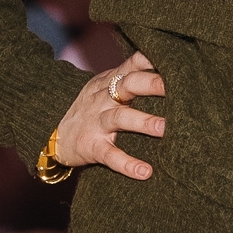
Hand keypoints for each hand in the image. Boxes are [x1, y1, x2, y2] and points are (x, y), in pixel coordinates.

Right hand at [47, 51, 165, 181]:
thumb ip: (131, 77)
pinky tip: (145, 172)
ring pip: (120, 118)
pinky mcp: (92, 147)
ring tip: (164, 128)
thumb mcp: (106, 87)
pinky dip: (127, 164)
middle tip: (178, 88)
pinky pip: (110, 155)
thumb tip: (168, 69)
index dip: (150, 60)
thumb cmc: (93, 109)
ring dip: (143, 122)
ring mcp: (97, 123)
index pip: (132, 64)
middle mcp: (103, 99)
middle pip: (127, 85)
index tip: (173, 61)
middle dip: (151, 84)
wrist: (55, 136)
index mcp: (110, 82)